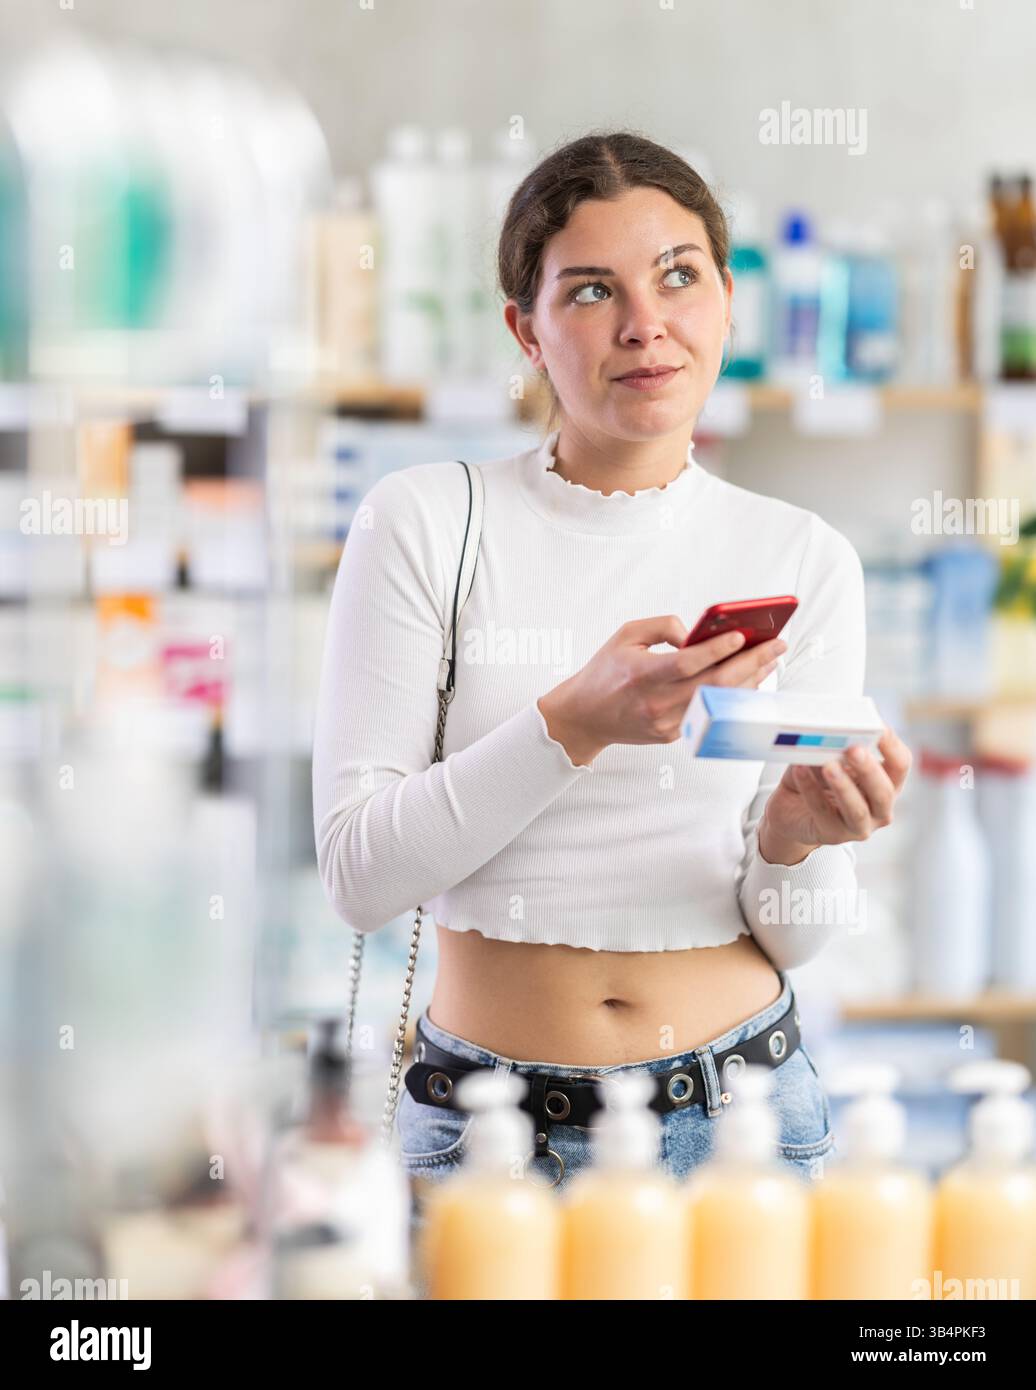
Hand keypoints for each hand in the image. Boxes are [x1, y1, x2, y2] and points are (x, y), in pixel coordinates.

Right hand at [538, 616, 786, 764]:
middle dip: (751, 662)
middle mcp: (656, 703)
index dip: (716, 649)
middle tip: (777, 644)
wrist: (585, 716)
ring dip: (750, 680)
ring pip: (719, 701)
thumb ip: (662, 627)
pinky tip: (748, 679)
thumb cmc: (606, 671)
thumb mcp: (625, 636)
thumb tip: (696, 633)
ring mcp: (667, 723)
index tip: (742, 635)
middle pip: (714, 683)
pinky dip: (732, 695)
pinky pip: (711, 712)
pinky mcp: (673, 735)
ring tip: (771, 659)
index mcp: (640, 675)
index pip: (686, 663)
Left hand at [758, 725, 912, 863]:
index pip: (900, 765)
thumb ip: (834, 749)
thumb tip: (830, 733)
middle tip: (854, 750)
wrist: (792, 812)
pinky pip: (821, 811)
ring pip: (856, 809)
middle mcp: (879, 809)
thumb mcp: (829, 760)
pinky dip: (810, 789)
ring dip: (843, 786)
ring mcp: (858, 827)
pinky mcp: (832, 835)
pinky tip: (800, 770)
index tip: (878, 727)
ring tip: (828, 766)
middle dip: (869, 769)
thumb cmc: (818, 781)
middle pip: (883, 791)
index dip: (892, 746)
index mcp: (886, 784)